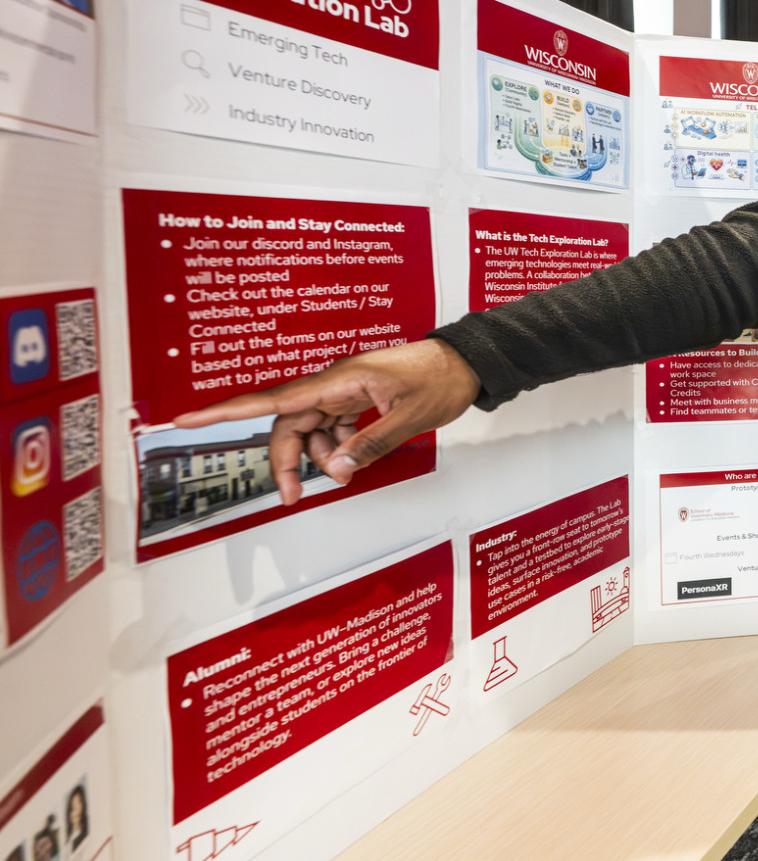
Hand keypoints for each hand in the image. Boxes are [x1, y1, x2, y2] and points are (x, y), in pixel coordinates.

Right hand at [171, 339, 480, 503]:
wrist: (466, 364)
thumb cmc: (440, 378)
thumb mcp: (408, 418)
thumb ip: (369, 445)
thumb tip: (335, 470)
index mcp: (340, 379)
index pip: (274, 399)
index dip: (227, 411)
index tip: (187, 419)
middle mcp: (334, 384)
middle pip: (289, 424)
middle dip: (288, 460)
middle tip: (293, 495)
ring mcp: (344, 391)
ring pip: (309, 429)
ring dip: (319, 456)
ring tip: (346, 471)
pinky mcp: (355, 400)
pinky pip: (331, 427)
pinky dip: (337, 447)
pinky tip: (354, 458)